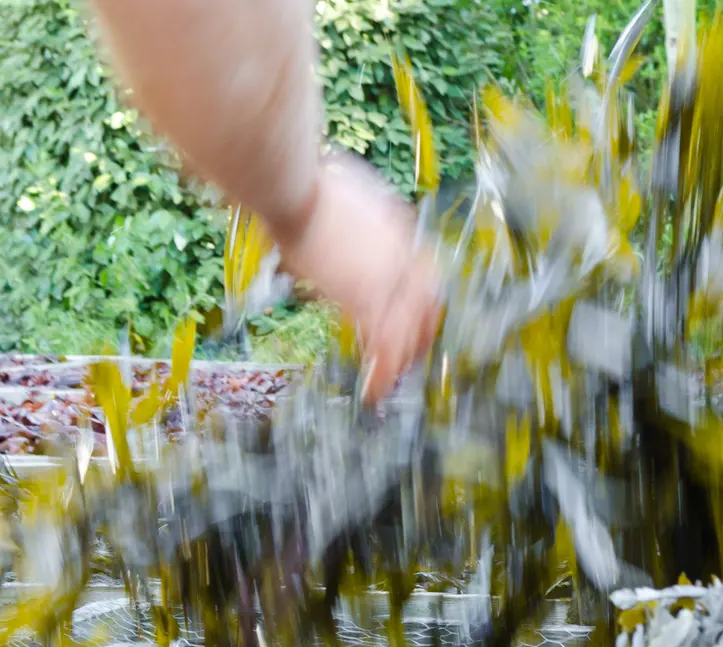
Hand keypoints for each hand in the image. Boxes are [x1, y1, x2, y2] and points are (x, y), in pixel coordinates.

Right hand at [277, 151, 440, 406]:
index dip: (418, 293)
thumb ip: (337, 200)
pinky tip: (374, 392)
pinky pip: (384, 345)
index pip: (421, 267)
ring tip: (390, 381)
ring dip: (402, 357)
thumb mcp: (331, 184)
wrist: (294, 185)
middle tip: (415, 352)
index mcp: (396, 223)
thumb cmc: (299, 177)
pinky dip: (382, 373)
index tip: (410, 309)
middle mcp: (402, 251)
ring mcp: (388, 276)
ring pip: (410, 328)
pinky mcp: (366, 297)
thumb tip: (320, 198)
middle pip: (428, 299)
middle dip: (423, 328)